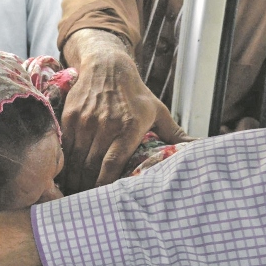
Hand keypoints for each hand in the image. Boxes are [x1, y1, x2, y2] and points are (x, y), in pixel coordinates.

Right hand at [59, 42, 189, 193]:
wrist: (107, 67)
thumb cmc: (135, 93)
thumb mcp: (158, 111)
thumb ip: (175, 133)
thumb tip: (200, 146)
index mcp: (129, 127)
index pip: (112, 163)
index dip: (105, 184)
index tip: (103, 197)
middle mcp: (106, 125)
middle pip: (91, 165)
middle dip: (87, 185)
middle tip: (87, 199)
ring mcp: (86, 121)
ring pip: (76, 158)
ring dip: (74, 177)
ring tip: (75, 190)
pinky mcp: (71, 116)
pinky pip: (67, 145)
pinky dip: (65, 161)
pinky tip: (67, 172)